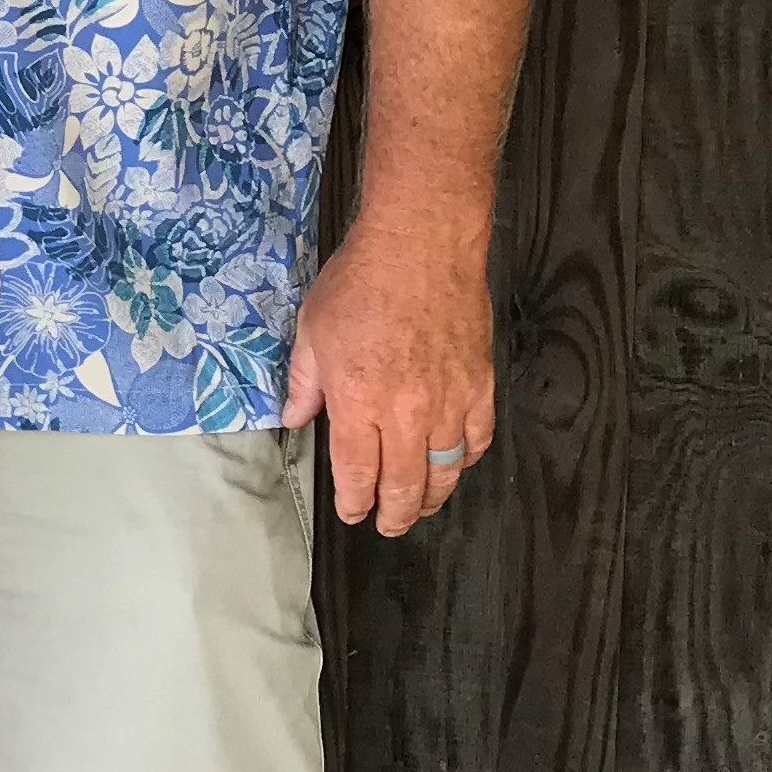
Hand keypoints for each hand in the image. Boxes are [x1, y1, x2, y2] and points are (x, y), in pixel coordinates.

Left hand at [281, 188, 496, 536]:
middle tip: (387, 525)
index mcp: (358, 401)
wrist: (420, 245)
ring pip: (445, 471)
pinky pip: (477, 439)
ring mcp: (448, 402)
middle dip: (393, 514)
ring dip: (431, 496)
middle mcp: (406, 412)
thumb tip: (292, 420)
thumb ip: (303, 382)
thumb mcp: (311, 329)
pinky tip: (454, 463)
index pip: (357, 473)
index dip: (355, 502)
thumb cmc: (359, 282)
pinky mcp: (479, 385)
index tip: (352, 513)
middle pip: (404, 485)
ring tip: (419, 505)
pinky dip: (465, 460)